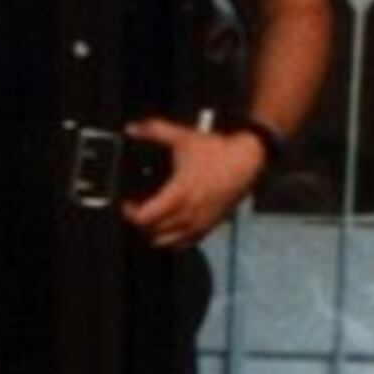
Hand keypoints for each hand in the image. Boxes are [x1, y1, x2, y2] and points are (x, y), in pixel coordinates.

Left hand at [117, 116, 268, 250]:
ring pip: (165, 243)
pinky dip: (171, 240)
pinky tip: (168, 226)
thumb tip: (133, 129)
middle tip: (136, 210)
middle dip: (139, 223)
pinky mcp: (207, 228)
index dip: (130, 213)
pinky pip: (183, 245)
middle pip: (151, 232)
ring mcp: (199, 224)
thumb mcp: (183, 137)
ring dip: (153, 233)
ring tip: (150, 219)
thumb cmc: (217, 152)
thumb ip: (154, 130)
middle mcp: (189, 213)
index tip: (127, 205)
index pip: (145, 218)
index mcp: (179, 194)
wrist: (246, 162)